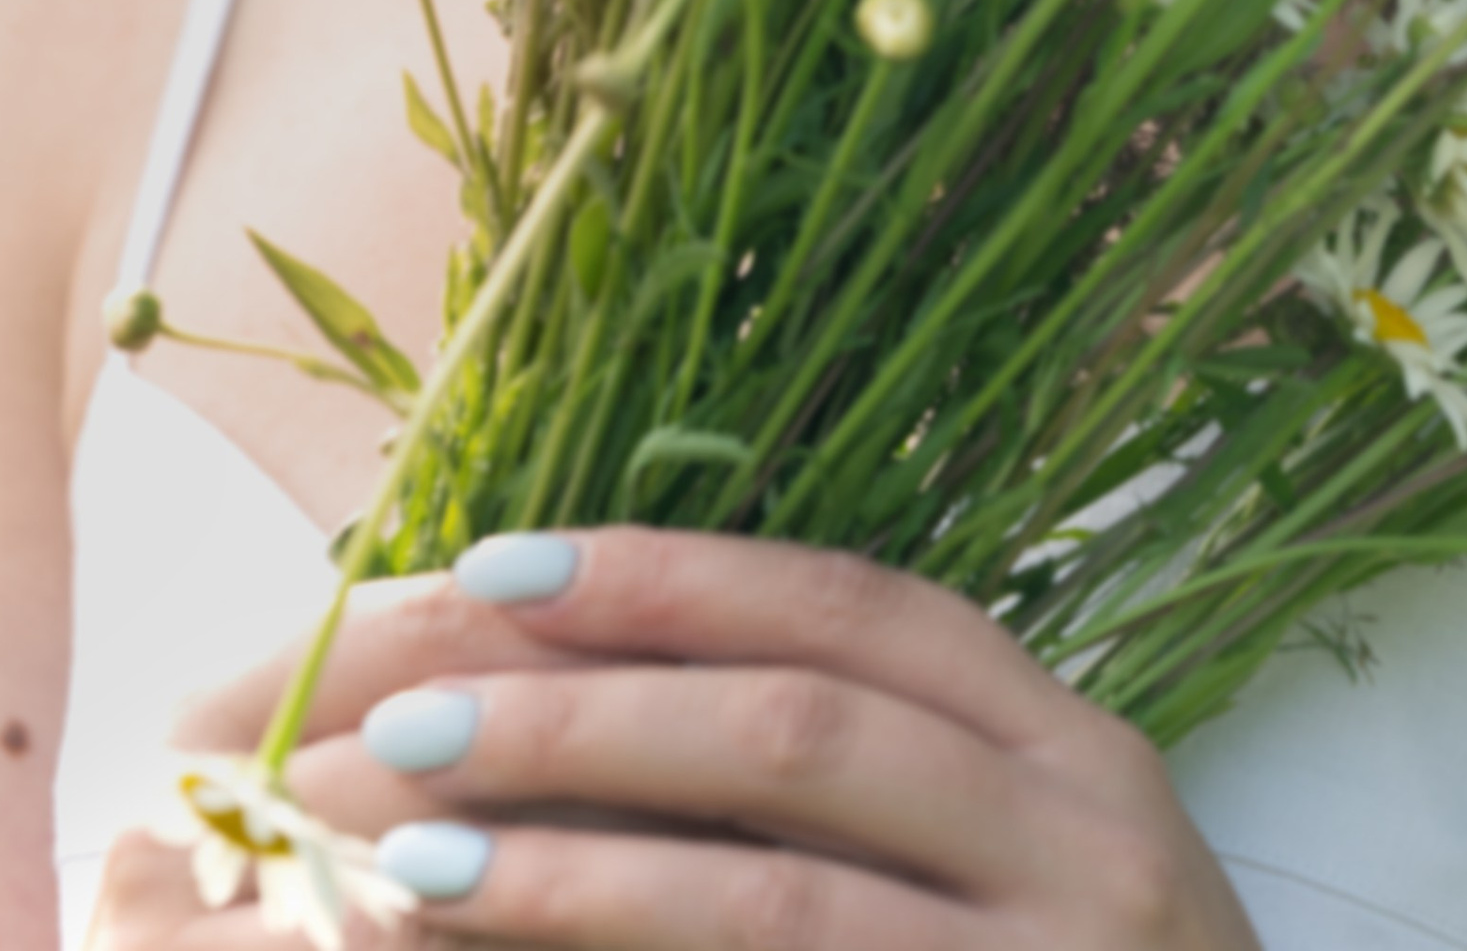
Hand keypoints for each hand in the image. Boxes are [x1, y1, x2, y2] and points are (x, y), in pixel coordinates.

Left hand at [120, 526, 1264, 950]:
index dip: (670, 576)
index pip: (854, 611)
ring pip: (782, 898)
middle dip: (578, 711)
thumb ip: (850, 785)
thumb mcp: (1008, 872)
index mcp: (1075, 751)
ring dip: (572, 871)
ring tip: (393, 866)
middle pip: (803, 728)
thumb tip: (572, 698)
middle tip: (382, 720)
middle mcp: (1085, 842)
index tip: (484, 568)